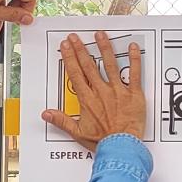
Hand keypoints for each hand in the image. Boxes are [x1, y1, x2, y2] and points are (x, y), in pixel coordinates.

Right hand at [43, 31, 146, 151]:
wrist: (121, 147)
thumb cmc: (102, 141)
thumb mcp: (78, 132)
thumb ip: (62, 120)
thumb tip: (46, 114)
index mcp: (88, 100)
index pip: (76, 74)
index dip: (70, 58)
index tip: (65, 47)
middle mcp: (101, 92)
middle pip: (89, 66)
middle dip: (81, 49)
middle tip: (75, 37)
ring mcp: (118, 91)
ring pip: (110, 65)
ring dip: (104, 48)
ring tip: (100, 35)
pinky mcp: (134, 94)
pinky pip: (135, 74)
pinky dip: (134, 59)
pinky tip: (133, 47)